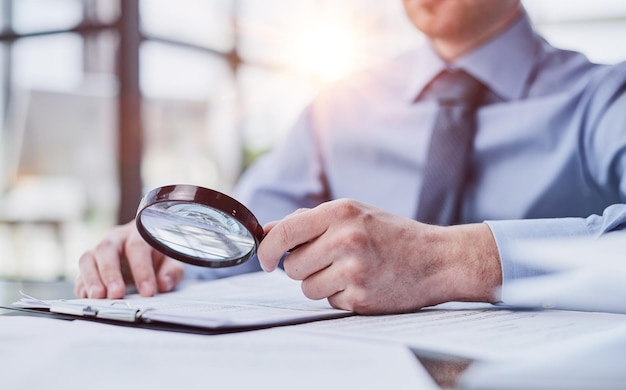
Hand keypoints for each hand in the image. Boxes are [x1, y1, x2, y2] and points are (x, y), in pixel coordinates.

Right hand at [74, 220, 184, 298]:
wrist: (146, 249)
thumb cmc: (158, 253)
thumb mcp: (172, 259)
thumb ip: (172, 270)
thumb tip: (163, 283)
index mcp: (138, 233)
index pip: (137, 247)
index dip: (141, 270)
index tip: (148, 292)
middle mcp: (115, 239)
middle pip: (106, 250)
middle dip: (110, 273)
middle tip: (116, 293)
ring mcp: (99, 252)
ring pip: (87, 259)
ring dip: (91, 279)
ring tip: (98, 297)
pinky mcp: (90, 267)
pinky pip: (80, 274)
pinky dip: (82, 286)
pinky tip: (88, 297)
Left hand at [258, 199, 501, 314]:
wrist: (436, 259)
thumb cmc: (392, 234)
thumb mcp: (354, 214)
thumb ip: (309, 221)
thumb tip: (267, 232)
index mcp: (341, 212)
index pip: (285, 232)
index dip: (268, 249)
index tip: (266, 260)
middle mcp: (346, 239)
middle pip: (293, 266)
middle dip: (302, 268)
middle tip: (327, 261)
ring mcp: (354, 271)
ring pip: (307, 288)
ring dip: (320, 284)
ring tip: (348, 271)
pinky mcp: (360, 298)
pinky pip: (329, 302)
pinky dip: (341, 296)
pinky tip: (363, 283)